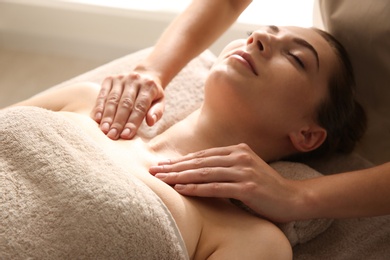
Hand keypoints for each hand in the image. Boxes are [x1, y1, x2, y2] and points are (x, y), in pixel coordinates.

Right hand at [92, 71, 164, 139]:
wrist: (145, 75)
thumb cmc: (152, 95)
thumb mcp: (160, 102)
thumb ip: (157, 112)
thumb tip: (150, 122)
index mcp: (149, 86)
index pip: (140, 107)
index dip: (132, 122)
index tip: (126, 135)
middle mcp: (134, 80)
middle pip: (125, 104)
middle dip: (118, 122)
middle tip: (112, 136)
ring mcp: (121, 78)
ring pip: (112, 99)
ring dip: (107, 116)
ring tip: (104, 130)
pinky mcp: (110, 79)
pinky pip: (103, 94)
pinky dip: (99, 107)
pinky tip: (97, 119)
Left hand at [150, 143, 303, 221]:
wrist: (294, 198)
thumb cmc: (267, 187)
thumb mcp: (245, 170)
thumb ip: (226, 166)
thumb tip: (200, 170)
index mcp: (237, 150)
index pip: (202, 155)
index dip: (181, 161)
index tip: (163, 165)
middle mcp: (239, 157)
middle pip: (200, 162)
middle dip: (174, 167)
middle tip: (154, 171)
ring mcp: (244, 171)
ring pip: (204, 172)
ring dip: (181, 177)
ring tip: (162, 180)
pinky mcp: (247, 187)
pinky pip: (216, 187)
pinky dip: (197, 188)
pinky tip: (182, 189)